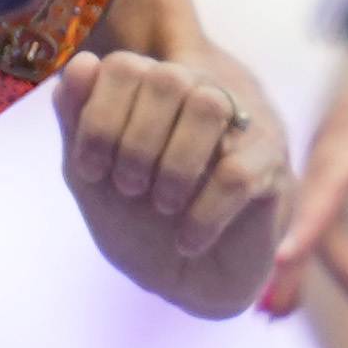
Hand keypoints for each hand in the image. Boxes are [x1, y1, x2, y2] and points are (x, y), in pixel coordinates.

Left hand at [54, 40, 292, 322]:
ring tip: (163, 206)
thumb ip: (77, 123)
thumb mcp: (91, 178)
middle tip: (129, 188)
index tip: (91, 170)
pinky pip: (236, 173)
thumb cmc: (139, 223)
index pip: (125, 65)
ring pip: (208, 106)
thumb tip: (82, 63)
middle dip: (135, 141)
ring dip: (173, 167)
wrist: (189, 284)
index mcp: (151, 93)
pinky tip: (188, 239)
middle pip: (169, 78)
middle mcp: (198, 95)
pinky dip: (202, 214)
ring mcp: (241, 127)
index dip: (98, 116)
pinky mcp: (270, 168)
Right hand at [262, 8, 347, 321]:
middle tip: (278, 315)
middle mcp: (346, 129)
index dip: (310, 219)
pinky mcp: (341, 147)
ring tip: (279, 312)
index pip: (336, 176)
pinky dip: (306, 233)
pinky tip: (298, 272)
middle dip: (296, 257)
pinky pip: (315, 195)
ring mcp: (339, 137)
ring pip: (307, 200)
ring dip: (298, 253)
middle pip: (310, 197)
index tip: (282, 258)